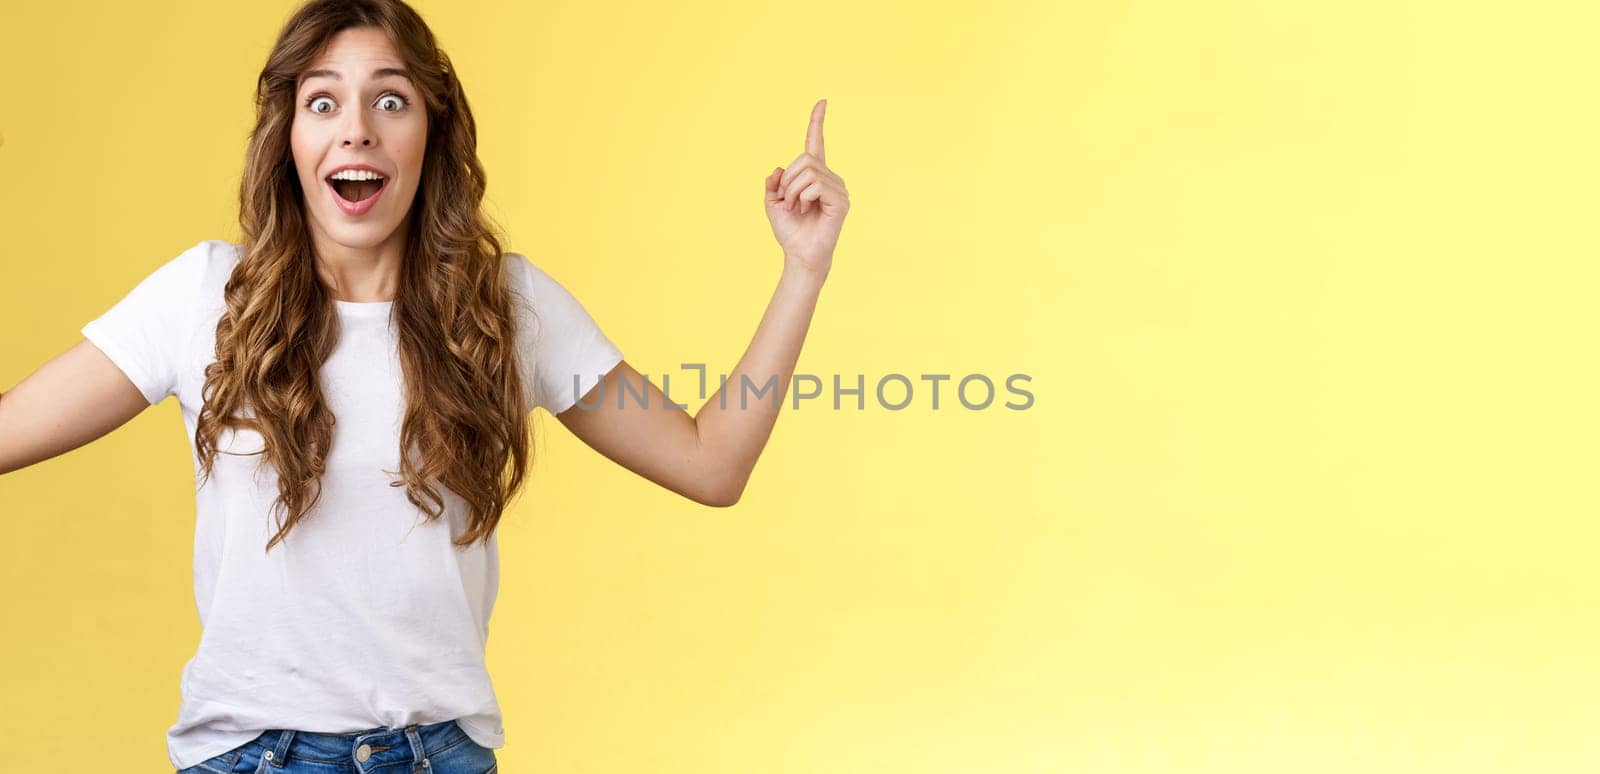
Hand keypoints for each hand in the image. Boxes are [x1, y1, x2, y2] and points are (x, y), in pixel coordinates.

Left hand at [765, 99, 849, 282]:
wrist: (799, 255)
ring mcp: (837, 189)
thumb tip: (780, 168)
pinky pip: (816, 186)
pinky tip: (806, 211)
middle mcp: (829, 178)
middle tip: (787, 202)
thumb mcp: (772, 203)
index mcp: (814, 176)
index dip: (817, 123)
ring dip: (793, 192)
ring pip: (808, 172)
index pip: (816, 143)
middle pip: (804, 159)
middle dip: (788, 180)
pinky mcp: (840, 201)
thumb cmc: (790, 231)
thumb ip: (773, 183)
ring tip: (796, 209)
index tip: (822, 102)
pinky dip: (803, 198)